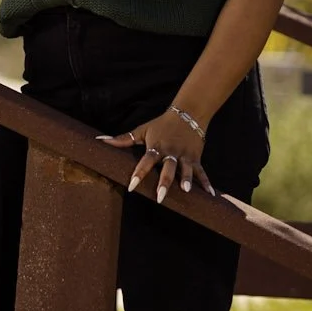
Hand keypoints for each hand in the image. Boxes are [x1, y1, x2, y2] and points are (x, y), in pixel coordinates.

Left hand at [95, 110, 214, 202]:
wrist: (187, 113)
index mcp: (157, 146)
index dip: (139, 173)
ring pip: (187, 169)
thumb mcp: (142, 130)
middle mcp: (171, 152)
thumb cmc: (161, 125)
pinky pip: (202, 171)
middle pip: (167, 168)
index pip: (145, 161)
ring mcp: (185, 155)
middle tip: (160, 198)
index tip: (131, 186)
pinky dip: (207, 182)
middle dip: (164, 182)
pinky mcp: (196, 157)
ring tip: (186, 191)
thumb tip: (100, 140)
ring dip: (187, 180)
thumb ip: (122, 139)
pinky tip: (211, 195)